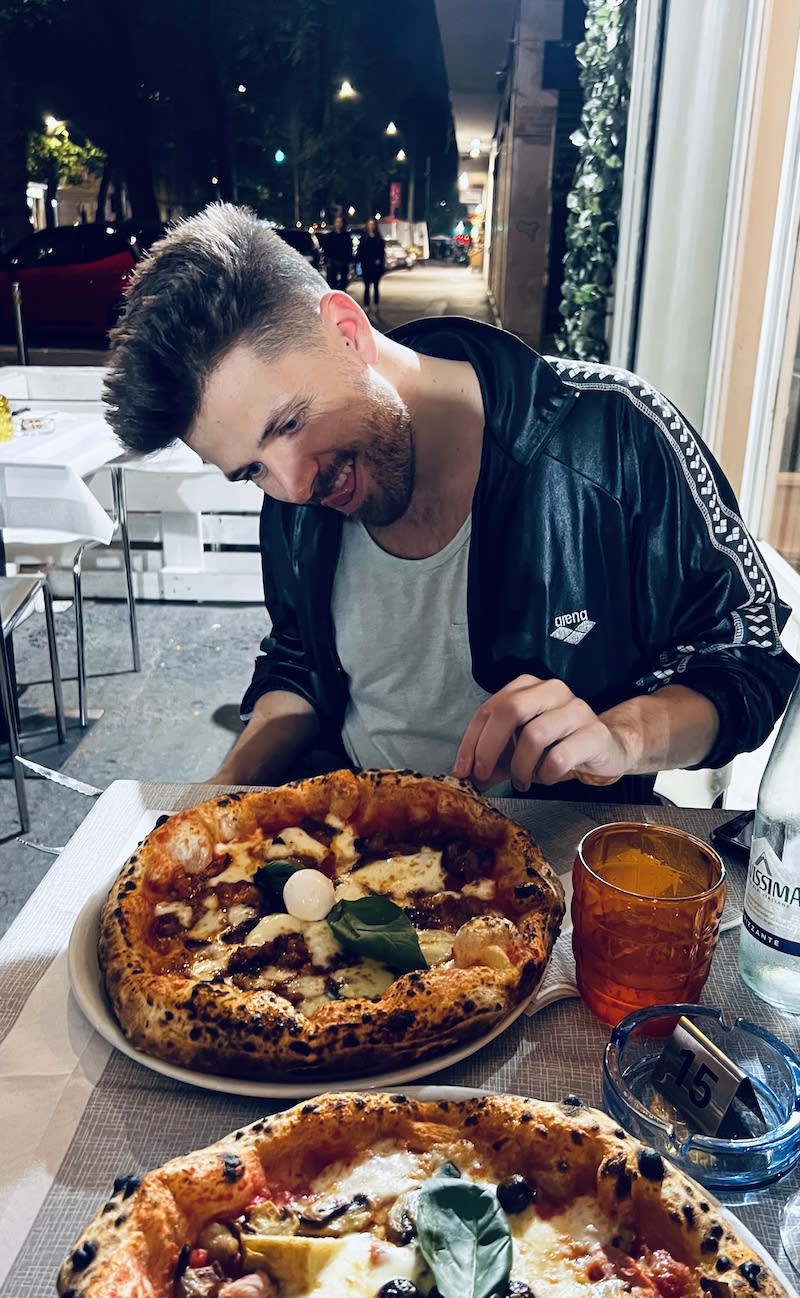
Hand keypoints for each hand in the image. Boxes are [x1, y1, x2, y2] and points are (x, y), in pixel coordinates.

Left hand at [453, 675, 631, 791]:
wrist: (607, 748)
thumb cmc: (558, 745)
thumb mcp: (519, 749)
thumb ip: (493, 759)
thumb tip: (465, 777)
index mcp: (528, 687)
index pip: (489, 709)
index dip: (471, 741)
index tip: (462, 770)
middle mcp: (552, 690)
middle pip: (510, 710)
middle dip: (489, 748)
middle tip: (483, 775)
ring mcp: (575, 709)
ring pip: (535, 735)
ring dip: (520, 766)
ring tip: (521, 781)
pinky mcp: (594, 733)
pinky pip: (560, 755)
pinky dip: (547, 773)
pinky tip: (547, 777)